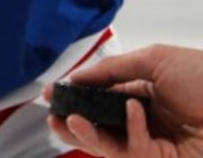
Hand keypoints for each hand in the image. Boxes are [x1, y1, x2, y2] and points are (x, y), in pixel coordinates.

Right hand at [44, 44, 202, 156]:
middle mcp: (148, 121)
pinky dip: (129, 132)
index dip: (78, 96)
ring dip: (86, 133)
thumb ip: (113, 68)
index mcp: (147, 93)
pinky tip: (133, 114)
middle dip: (74, 121)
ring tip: (69, 121)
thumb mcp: (156, 60)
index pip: (103, 98)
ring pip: (110, 145)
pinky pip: (133, 152)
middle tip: (53, 115)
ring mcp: (155, 145)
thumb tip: (80, 76)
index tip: (54, 93)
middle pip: (101, 125)